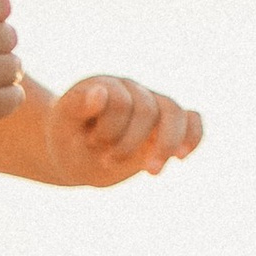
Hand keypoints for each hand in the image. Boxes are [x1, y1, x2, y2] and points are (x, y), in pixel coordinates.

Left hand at [42, 74, 203, 183]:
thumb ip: (77, 105)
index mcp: (107, 84)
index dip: (108, 129)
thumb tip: (100, 92)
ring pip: (175, 113)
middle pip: (149, 111)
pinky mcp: (165, 125)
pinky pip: (192, 120)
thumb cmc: (66, 137)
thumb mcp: (61, 124)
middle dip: (129, 143)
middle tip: (107, 161)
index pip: (121, 103)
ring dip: (166, 144)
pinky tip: (182, 157)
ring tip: (151, 171)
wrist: (73, 153)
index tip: (89, 143)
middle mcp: (132, 91)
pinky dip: (193, 137)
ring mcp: (152, 106)